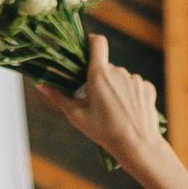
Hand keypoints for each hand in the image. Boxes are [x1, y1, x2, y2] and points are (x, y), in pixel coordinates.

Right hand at [42, 29, 165, 173]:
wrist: (137, 146)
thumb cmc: (104, 132)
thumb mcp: (77, 116)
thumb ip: (59, 97)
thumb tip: (40, 85)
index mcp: (99, 74)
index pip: (97, 42)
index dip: (91, 42)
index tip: (86, 51)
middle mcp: (119, 72)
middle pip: (106, 67)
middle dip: (100, 79)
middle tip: (96, 101)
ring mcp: (135, 80)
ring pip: (121, 78)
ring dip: (115, 88)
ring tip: (114, 111)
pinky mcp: (147, 88)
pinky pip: (135, 86)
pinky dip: (130, 95)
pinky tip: (128, 111)